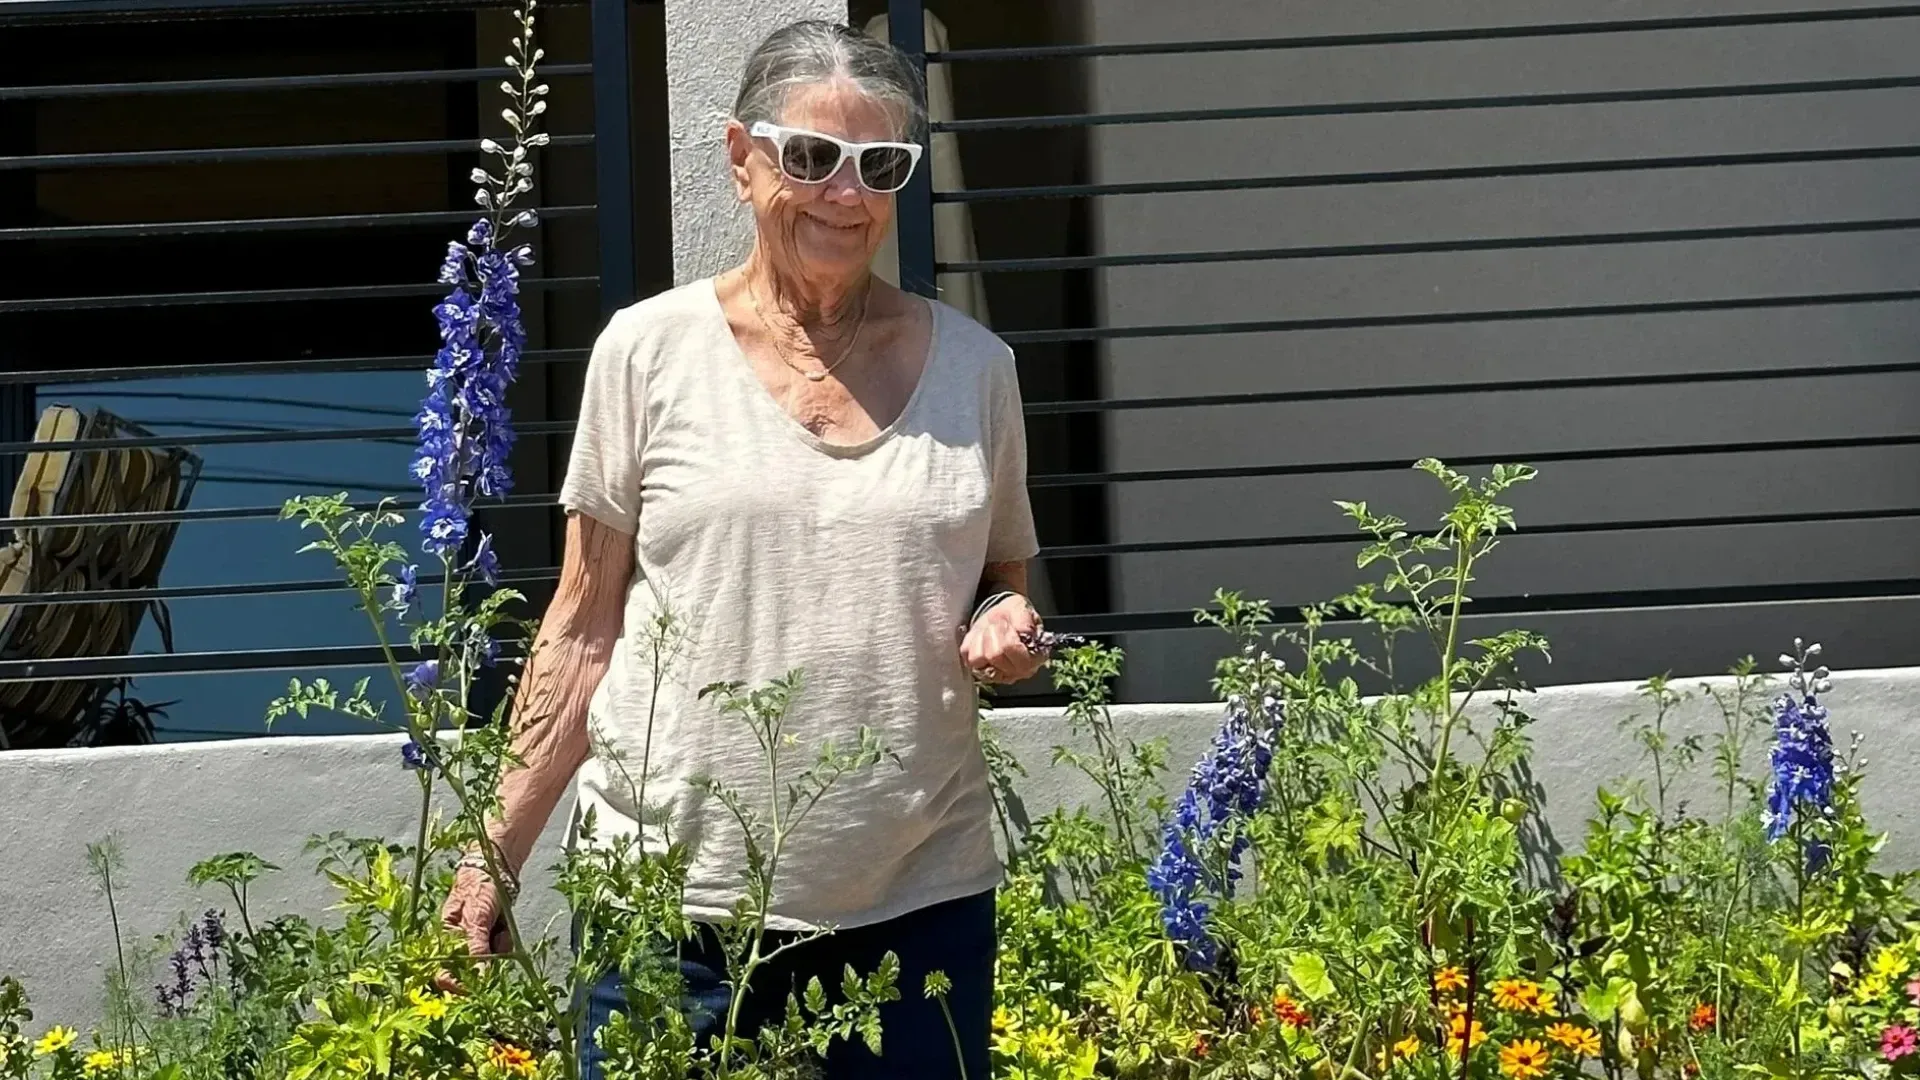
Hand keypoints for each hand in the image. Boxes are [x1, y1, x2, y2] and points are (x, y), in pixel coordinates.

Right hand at [434, 863, 511, 991]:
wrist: (496, 867)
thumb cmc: (479, 888)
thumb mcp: (476, 917)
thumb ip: (476, 947)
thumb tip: (479, 975)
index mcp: (445, 940)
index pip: (443, 974)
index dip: (456, 985)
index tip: (475, 987)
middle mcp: (459, 945)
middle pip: (471, 971)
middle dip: (486, 961)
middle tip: (495, 939)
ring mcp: (476, 942)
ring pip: (489, 962)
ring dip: (498, 947)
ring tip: (499, 925)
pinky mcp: (490, 938)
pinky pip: (500, 950)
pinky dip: (505, 940)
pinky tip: (504, 925)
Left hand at [961, 596, 1043, 684]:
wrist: (1002, 617)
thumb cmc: (1014, 616)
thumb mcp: (1022, 608)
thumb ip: (1024, 620)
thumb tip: (1023, 632)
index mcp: (1035, 658)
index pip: (1015, 652)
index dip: (1008, 635)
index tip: (1007, 624)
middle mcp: (1018, 671)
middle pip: (995, 656)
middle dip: (993, 634)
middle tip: (997, 625)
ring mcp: (998, 674)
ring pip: (978, 659)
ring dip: (982, 639)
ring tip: (990, 632)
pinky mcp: (980, 670)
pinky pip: (968, 658)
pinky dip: (972, 644)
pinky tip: (982, 639)